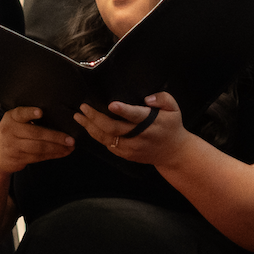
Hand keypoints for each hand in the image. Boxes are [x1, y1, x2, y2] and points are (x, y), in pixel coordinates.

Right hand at [0, 105, 74, 172]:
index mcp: (11, 118)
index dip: (30, 113)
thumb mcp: (14, 121)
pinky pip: (38, 157)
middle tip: (71, 138)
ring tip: (71, 146)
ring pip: (39, 148)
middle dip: (55, 136)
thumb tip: (56, 112)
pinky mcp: (19, 158)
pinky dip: (53, 155)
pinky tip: (63, 152)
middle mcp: (10, 131)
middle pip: (35, 133)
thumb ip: (27, 116)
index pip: (20, 113)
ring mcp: (14, 146)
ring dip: (57, 148)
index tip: (41, 112)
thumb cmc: (12, 132)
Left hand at [78, 93, 194, 166]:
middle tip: (83, 107)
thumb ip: (162, 99)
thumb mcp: (174, 108)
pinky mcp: (126, 155)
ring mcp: (131, 147)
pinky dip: (96, 136)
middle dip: (95, 117)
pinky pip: (108, 146)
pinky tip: (88, 128)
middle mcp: (139, 136)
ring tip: (79, 117)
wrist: (173, 152)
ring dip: (90, 127)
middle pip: (113, 128)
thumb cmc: (171, 126)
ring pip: (106, 139)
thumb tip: (148, 98)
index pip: (135, 116)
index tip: (111, 104)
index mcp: (150, 122)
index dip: (123, 111)